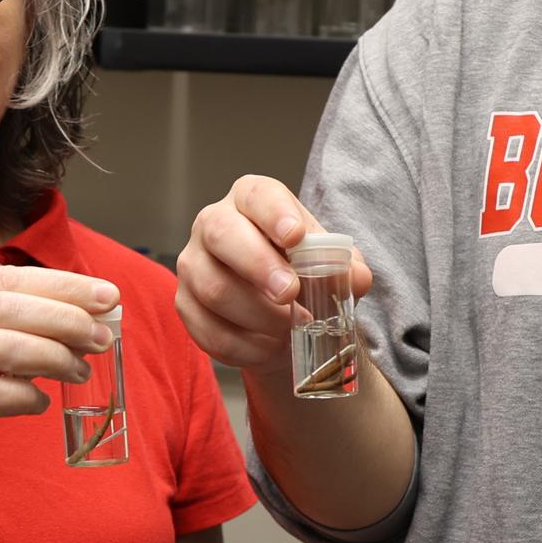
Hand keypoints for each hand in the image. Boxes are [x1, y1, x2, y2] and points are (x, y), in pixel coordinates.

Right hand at [0, 264, 121, 506]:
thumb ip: (15, 334)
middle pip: (7, 306)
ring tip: (79, 370)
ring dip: (52, 355)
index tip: (108, 296)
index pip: (6, 279)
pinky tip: (39, 402)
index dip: (61, 284)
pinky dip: (24, 396)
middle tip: (102, 336)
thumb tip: (86, 323)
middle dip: (65, 317)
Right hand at [176, 176, 365, 380]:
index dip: (275, 214)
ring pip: (214, 289)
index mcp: (251, 201)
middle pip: (222, 235)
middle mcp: (213, 224)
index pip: (257, 196)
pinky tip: (271, 346)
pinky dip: (246, 346)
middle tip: (290, 293)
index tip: (296, 236)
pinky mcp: (185, 305)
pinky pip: (210, 330)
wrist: (279, 313)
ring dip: (259, 316)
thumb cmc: (302, 272)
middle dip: (259, 266)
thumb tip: (356, 277)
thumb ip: (345, 267)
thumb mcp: (330, 263)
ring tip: (292, 327)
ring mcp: (193, 265)